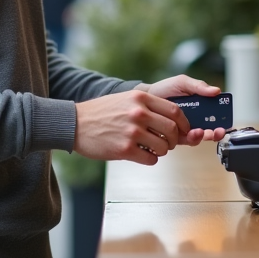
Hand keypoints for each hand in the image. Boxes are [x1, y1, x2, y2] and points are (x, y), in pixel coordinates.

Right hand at [73, 90, 189, 165]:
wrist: (75, 123)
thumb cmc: (102, 112)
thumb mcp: (126, 99)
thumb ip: (147, 105)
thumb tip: (172, 119)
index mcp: (141, 98)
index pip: (174, 111)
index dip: (183, 123)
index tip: (183, 130)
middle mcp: (139, 113)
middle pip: (172, 130)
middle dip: (174, 140)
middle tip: (169, 143)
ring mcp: (132, 131)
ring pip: (164, 147)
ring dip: (162, 151)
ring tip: (153, 149)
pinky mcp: (124, 149)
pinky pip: (150, 158)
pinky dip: (151, 159)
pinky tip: (142, 155)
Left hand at [136, 75, 226, 143]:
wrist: (146, 97)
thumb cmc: (164, 88)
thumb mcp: (183, 83)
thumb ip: (199, 86)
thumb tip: (216, 90)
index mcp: (201, 106)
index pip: (215, 117)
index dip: (221, 123)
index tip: (223, 126)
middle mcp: (194, 119)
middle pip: (209, 130)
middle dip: (214, 134)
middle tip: (214, 132)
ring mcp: (184, 128)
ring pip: (197, 137)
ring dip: (200, 137)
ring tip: (198, 131)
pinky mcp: (174, 135)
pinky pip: (183, 141)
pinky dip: (187, 139)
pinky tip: (186, 134)